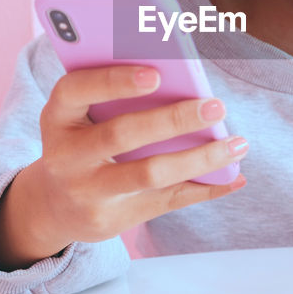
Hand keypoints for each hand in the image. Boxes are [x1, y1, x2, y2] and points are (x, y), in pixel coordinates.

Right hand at [0, 65, 247, 269]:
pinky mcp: (114, 219)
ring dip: (200, 158)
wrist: (54, 205)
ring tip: (238, 143)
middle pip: (122, 135)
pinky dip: (205, 189)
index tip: (155, 74)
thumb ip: (114, 96)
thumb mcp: (80, 116)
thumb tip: (183, 76)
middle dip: (173, 120)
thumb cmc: (82, 141)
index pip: (75, 91)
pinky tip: (234, 176)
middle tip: (216, 107)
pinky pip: (167, 202)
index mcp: (57, 118)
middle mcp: (66, 157)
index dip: (113, 82)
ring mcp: (89, 192)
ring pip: (150, 174)